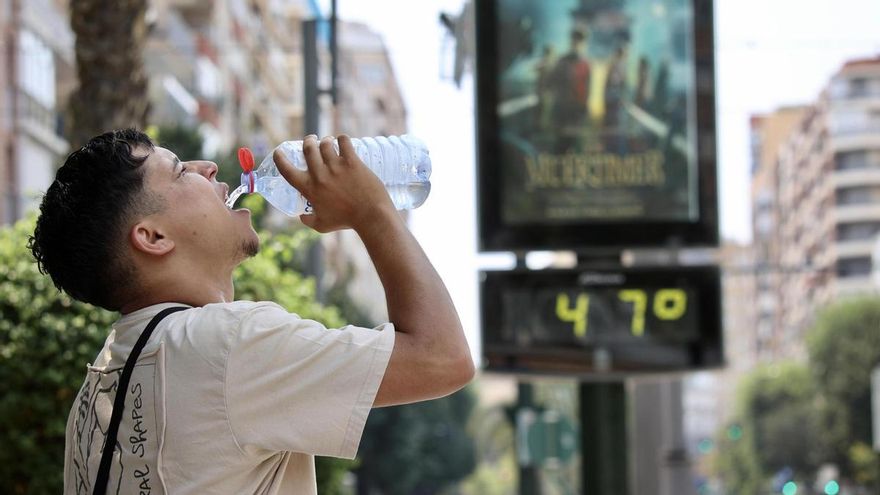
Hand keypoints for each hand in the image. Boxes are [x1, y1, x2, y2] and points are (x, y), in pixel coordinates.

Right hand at [274, 134, 395, 231]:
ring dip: (325, 140)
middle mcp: (320, 175)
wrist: (370, 216)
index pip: (287, 170)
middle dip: (308, 141)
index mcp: (309, 189)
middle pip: (308, 148)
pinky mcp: (352, 162)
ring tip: (329, 142)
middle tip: (311, 140)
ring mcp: (336, 167)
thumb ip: (308, 221)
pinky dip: (342, 138)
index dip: (279, 158)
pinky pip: (344, 141)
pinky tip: (343, 141)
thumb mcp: (322, 225)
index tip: (279, 152)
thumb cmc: (346, 221)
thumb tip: (301, 217)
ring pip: (325, 143)